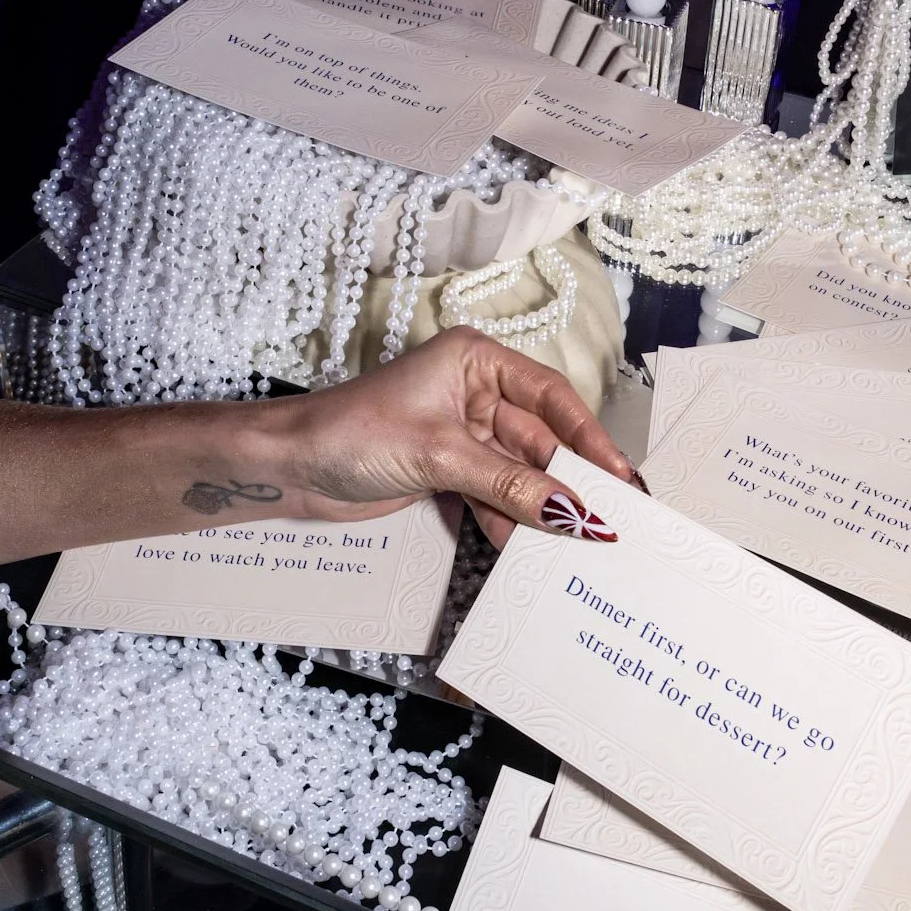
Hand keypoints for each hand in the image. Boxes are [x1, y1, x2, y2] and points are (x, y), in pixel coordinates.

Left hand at [259, 327, 637, 547]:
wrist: (290, 466)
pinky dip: (510, 521)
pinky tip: (531, 549)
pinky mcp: (449, 469)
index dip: (589, 437)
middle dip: (570, 481)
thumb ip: (511, 485)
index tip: (621, 475)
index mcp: (476, 361)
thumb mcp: (440, 456)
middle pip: (540, 439)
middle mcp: (475, 391)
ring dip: (543, 508)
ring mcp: (463, 433)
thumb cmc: (351, 433)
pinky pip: (495, 495)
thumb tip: (572, 511)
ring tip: (580, 544)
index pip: (550, 396)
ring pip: (520, 473)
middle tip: (613, 517)